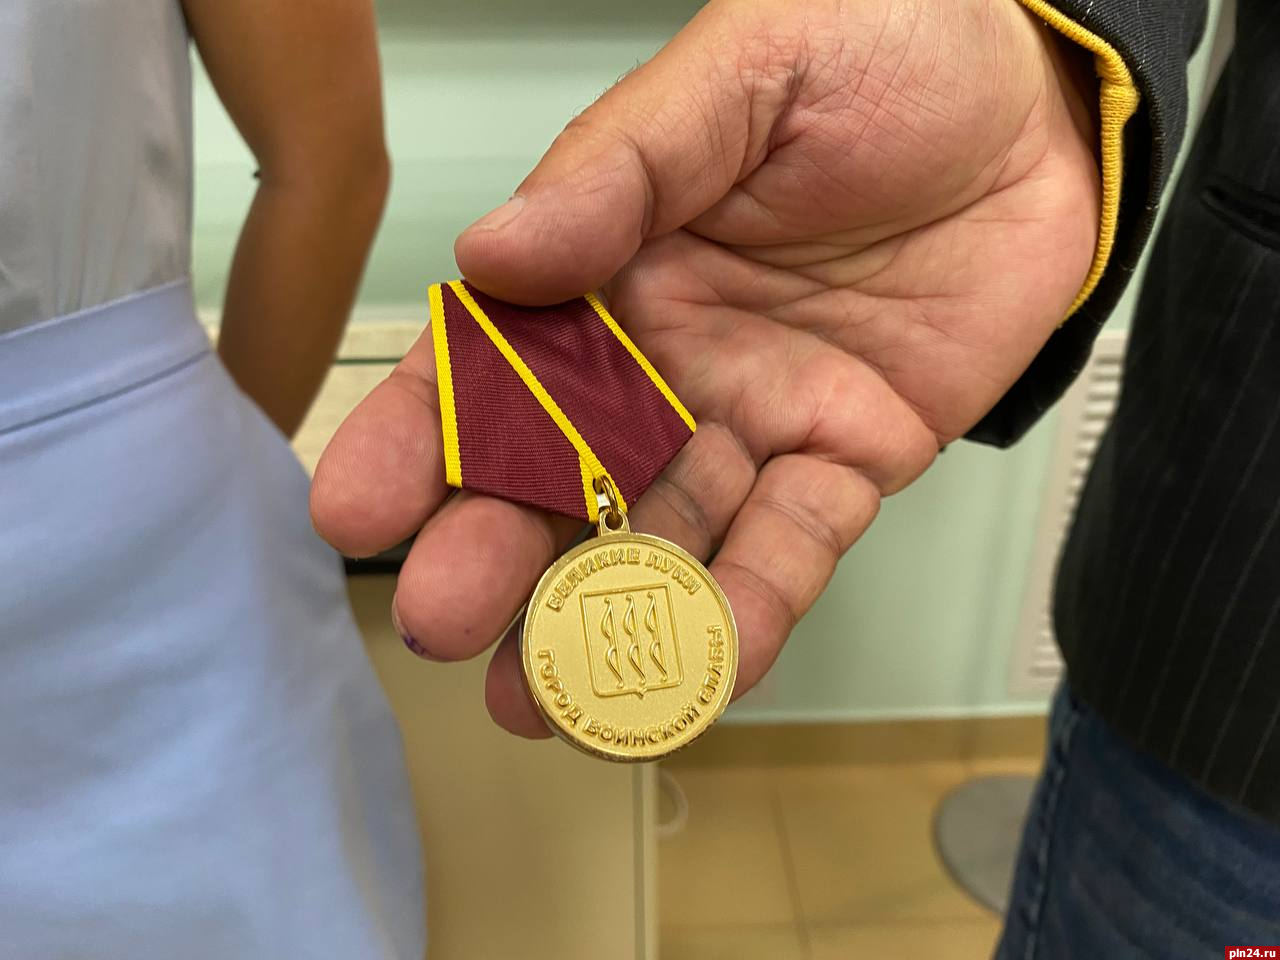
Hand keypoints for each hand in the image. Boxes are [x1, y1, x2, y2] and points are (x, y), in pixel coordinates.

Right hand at [311, 0, 1098, 736]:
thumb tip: (491, 256)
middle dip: (502, 551)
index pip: (493, 361)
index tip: (355, 510)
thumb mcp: (743, 77)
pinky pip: (794, 545)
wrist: (1038, 103)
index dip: (423, 436)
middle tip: (442, 623)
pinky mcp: (848, 456)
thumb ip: (621, 169)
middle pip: (565, 471)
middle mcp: (666, 358)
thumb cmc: (883, 51)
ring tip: (544, 696)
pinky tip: (699, 668)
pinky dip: (750, 608)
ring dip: (608, 614)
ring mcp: (754, 417)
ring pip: (667, 531)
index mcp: (612, 266)